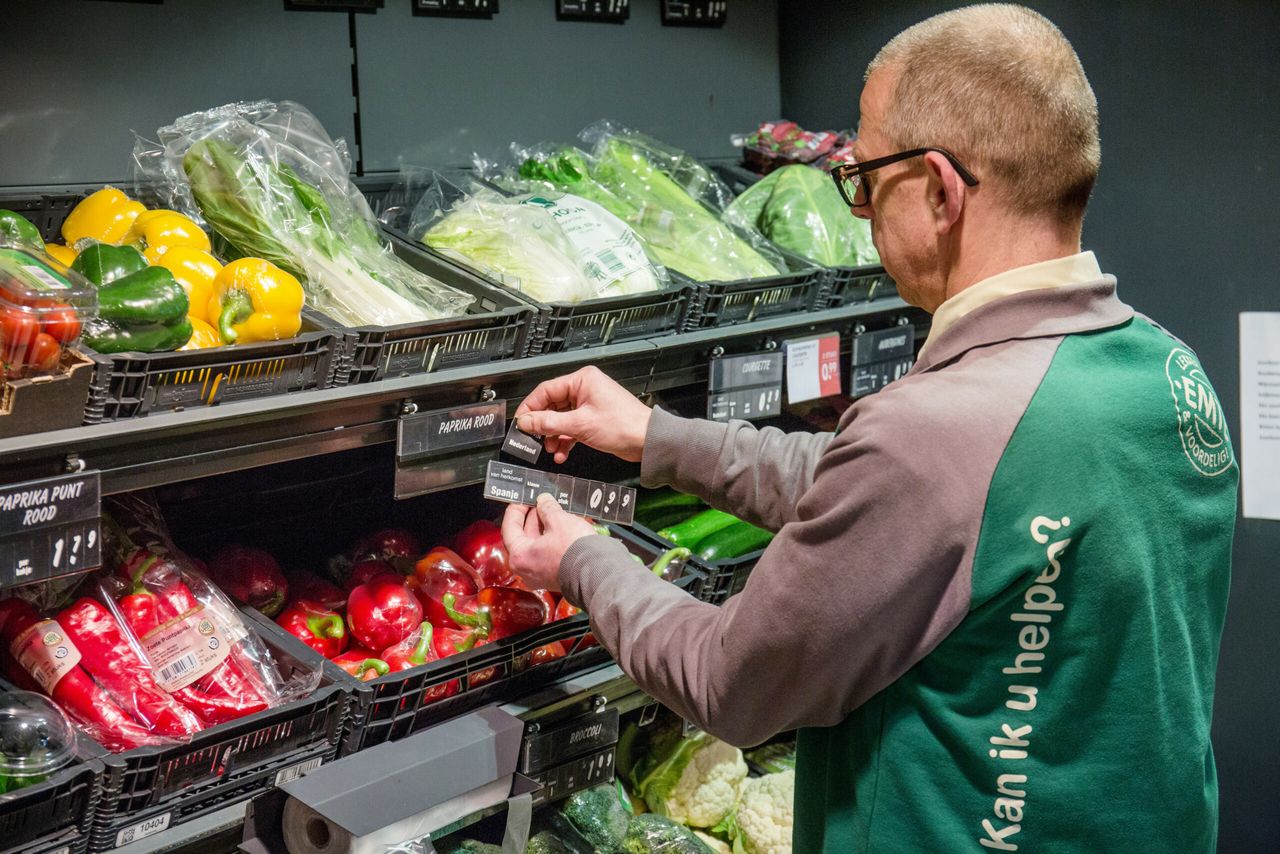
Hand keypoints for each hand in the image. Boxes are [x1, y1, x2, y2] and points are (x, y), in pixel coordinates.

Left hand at [501, 495, 596, 592]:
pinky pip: (548, 553)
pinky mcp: (555, 576)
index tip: (523, 499)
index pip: (509, 527)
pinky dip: (553, 539)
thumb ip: (547, 508)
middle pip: (523, 537)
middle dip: (533, 518)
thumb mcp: (559, 520)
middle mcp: (526, 569)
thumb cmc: (575, 551)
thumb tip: (544, 501)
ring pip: (537, 545)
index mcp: (519, 556)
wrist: (598, 572)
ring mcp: (541, 575)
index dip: (516, 509)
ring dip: (545, 527)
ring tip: (555, 511)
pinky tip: (563, 526)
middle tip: (541, 503)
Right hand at [515, 366, 651, 463]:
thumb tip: (527, 422)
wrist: (647, 441)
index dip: (531, 407)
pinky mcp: (593, 419)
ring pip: (561, 419)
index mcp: (582, 380)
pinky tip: (562, 453)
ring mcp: (589, 404)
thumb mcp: (580, 425)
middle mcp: (585, 389)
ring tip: (551, 449)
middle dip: (543, 425)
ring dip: (554, 435)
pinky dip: (566, 440)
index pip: (546, 390)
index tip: (521, 423)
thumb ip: (549, 423)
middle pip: (552, 405)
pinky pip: (572, 427)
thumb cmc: (624, 425)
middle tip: (533, 439)